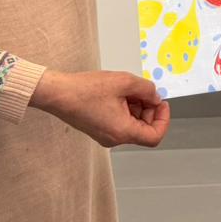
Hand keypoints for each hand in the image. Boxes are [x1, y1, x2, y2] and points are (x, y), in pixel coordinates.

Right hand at [31, 69, 171, 147]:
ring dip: (136, 106)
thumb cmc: (85, 90)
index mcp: (122, 132)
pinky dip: (125, 108)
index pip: (154, 136)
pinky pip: (120, 122)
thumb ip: (147, 89)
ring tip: (128, 88)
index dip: (163, 119)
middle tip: (144, 90)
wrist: (58, 94)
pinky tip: (118, 93)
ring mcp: (106, 135)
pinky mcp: (99, 129)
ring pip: (132, 124)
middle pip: (144, 129)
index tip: (161, 103)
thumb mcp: (124, 82)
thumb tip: (156, 97)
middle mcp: (114, 139)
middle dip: (148, 108)